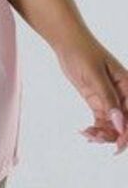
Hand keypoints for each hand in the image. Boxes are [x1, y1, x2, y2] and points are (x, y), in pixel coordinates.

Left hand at [54, 29, 127, 154]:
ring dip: (103, 134)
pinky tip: (85, 132)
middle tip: (95, 139)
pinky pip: (102, 121)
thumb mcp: (95, 75)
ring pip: (113, 125)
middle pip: (125, 123)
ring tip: (87, 135)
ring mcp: (110, 99)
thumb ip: (108, 98)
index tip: (116, 145)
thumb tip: (120, 123)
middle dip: (114, 136)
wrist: (66, 42)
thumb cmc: (83, 52)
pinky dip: (96, 129)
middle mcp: (122, 95)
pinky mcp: (97, 101)